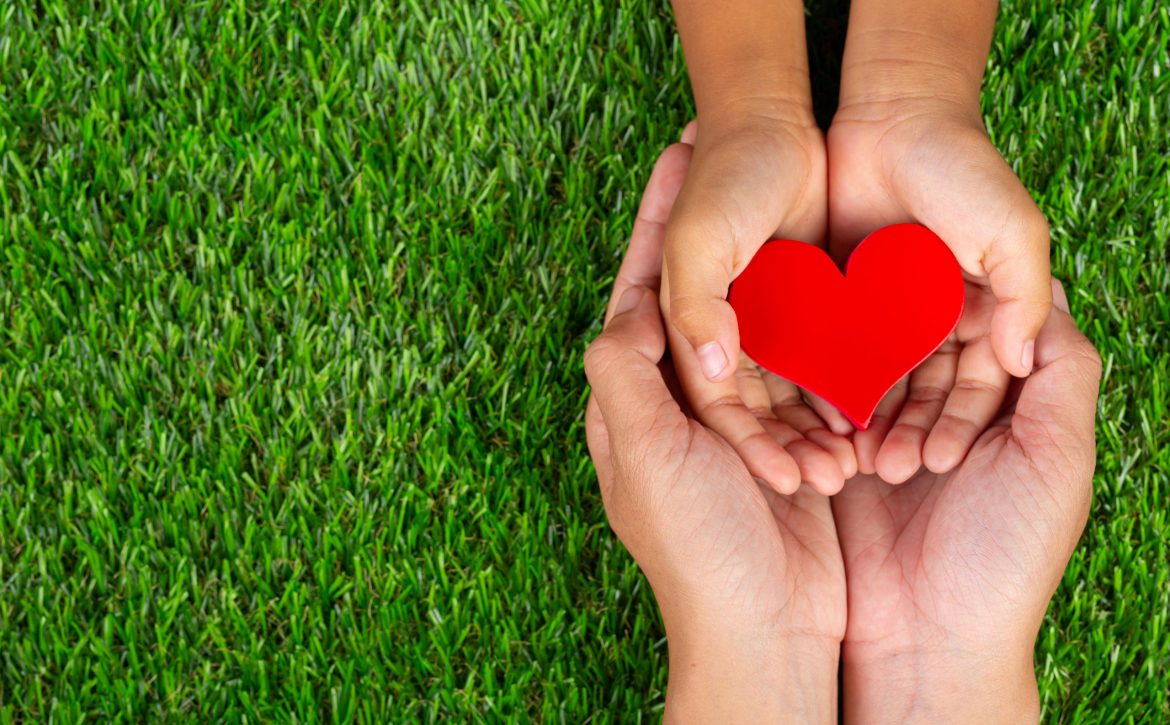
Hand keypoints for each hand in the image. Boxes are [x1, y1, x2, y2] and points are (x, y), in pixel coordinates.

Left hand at [585, 143, 844, 721]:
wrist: (765, 630)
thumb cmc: (695, 546)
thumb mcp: (643, 451)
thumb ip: (625, 370)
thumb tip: (630, 303)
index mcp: (636, 395)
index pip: (643, 289)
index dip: (658, 220)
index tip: (678, 156)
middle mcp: (680, 401)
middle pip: (700, 295)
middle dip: (717, 231)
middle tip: (734, 160)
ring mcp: (733, 419)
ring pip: (757, 327)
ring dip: (777, 277)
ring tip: (794, 208)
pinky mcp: (784, 439)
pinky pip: (801, 372)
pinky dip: (818, 339)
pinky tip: (838, 294)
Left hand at [825, 101, 1052, 478]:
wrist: (893, 115)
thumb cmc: (963, 170)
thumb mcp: (1013, 232)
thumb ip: (1024, 298)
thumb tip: (1022, 363)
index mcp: (979, 317)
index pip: (974, 389)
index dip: (959, 425)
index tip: (937, 460)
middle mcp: (927, 324)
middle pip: (918, 395)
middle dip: (903, 434)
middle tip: (882, 473)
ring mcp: (878, 314)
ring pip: (871, 382)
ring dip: (860, 421)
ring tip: (843, 460)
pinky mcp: (833, 299)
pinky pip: (827, 350)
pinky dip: (821, 382)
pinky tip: (810, 417)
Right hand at [830, 280, 1100, 721]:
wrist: (927, 641)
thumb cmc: (1004, 555)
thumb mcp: (1059, 458)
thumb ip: (1064, 369)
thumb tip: (1045, 290)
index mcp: (1011, 403)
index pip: (989, 326)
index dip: (970, 323)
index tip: (946, 332)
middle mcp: (951, 407)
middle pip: (925, 340)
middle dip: (920, 378)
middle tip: (923, 435)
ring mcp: (892, 425)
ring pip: (876, 367)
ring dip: (880, 407)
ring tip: (892, 469)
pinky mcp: (843, 448)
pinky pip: (833, 403)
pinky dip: (839, 421)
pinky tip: (848, 455)